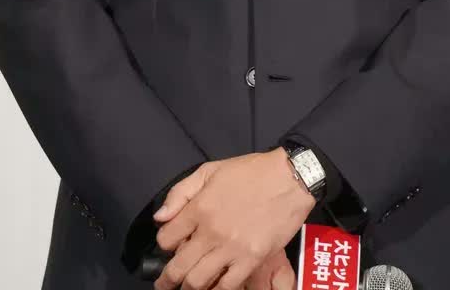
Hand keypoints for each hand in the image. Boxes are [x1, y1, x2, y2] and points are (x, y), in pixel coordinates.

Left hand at [151, 148, 313, 289]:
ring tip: (188, 287)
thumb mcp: (210, 170)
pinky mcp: (251, 260)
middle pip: (178, 268)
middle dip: (167, 279)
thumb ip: (180, 192)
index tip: (169, 246)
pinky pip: (226, 287)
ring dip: (189, 287)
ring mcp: (231, 248)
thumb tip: (160, 217)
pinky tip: (214, 286)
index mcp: (199, 208)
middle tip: (164, 284)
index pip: (166, 239)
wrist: (289, 178)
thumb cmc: (250, 172)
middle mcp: (210, 232)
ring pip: (198, 282)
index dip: (164, 244)